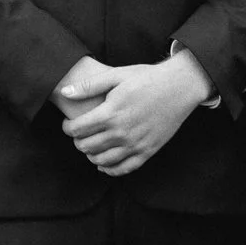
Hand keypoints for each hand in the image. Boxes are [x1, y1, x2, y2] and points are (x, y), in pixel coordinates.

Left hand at [58, 53, 213, 176]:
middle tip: (80, 134)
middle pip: (86, 147)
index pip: (77, 129)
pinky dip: (109, 169)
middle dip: (77, 141)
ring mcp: (135, 144)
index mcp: (111, 113)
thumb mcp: (117, 75)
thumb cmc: (148, 78)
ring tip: (91, 146)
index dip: (67, 127)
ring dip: (90, 155)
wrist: (180, 86)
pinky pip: (123, 169)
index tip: (69, 123)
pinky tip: (104, 163)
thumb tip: (65, 92)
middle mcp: (121, 132)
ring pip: (101, 161)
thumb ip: (89, 86)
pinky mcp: (148, 151)